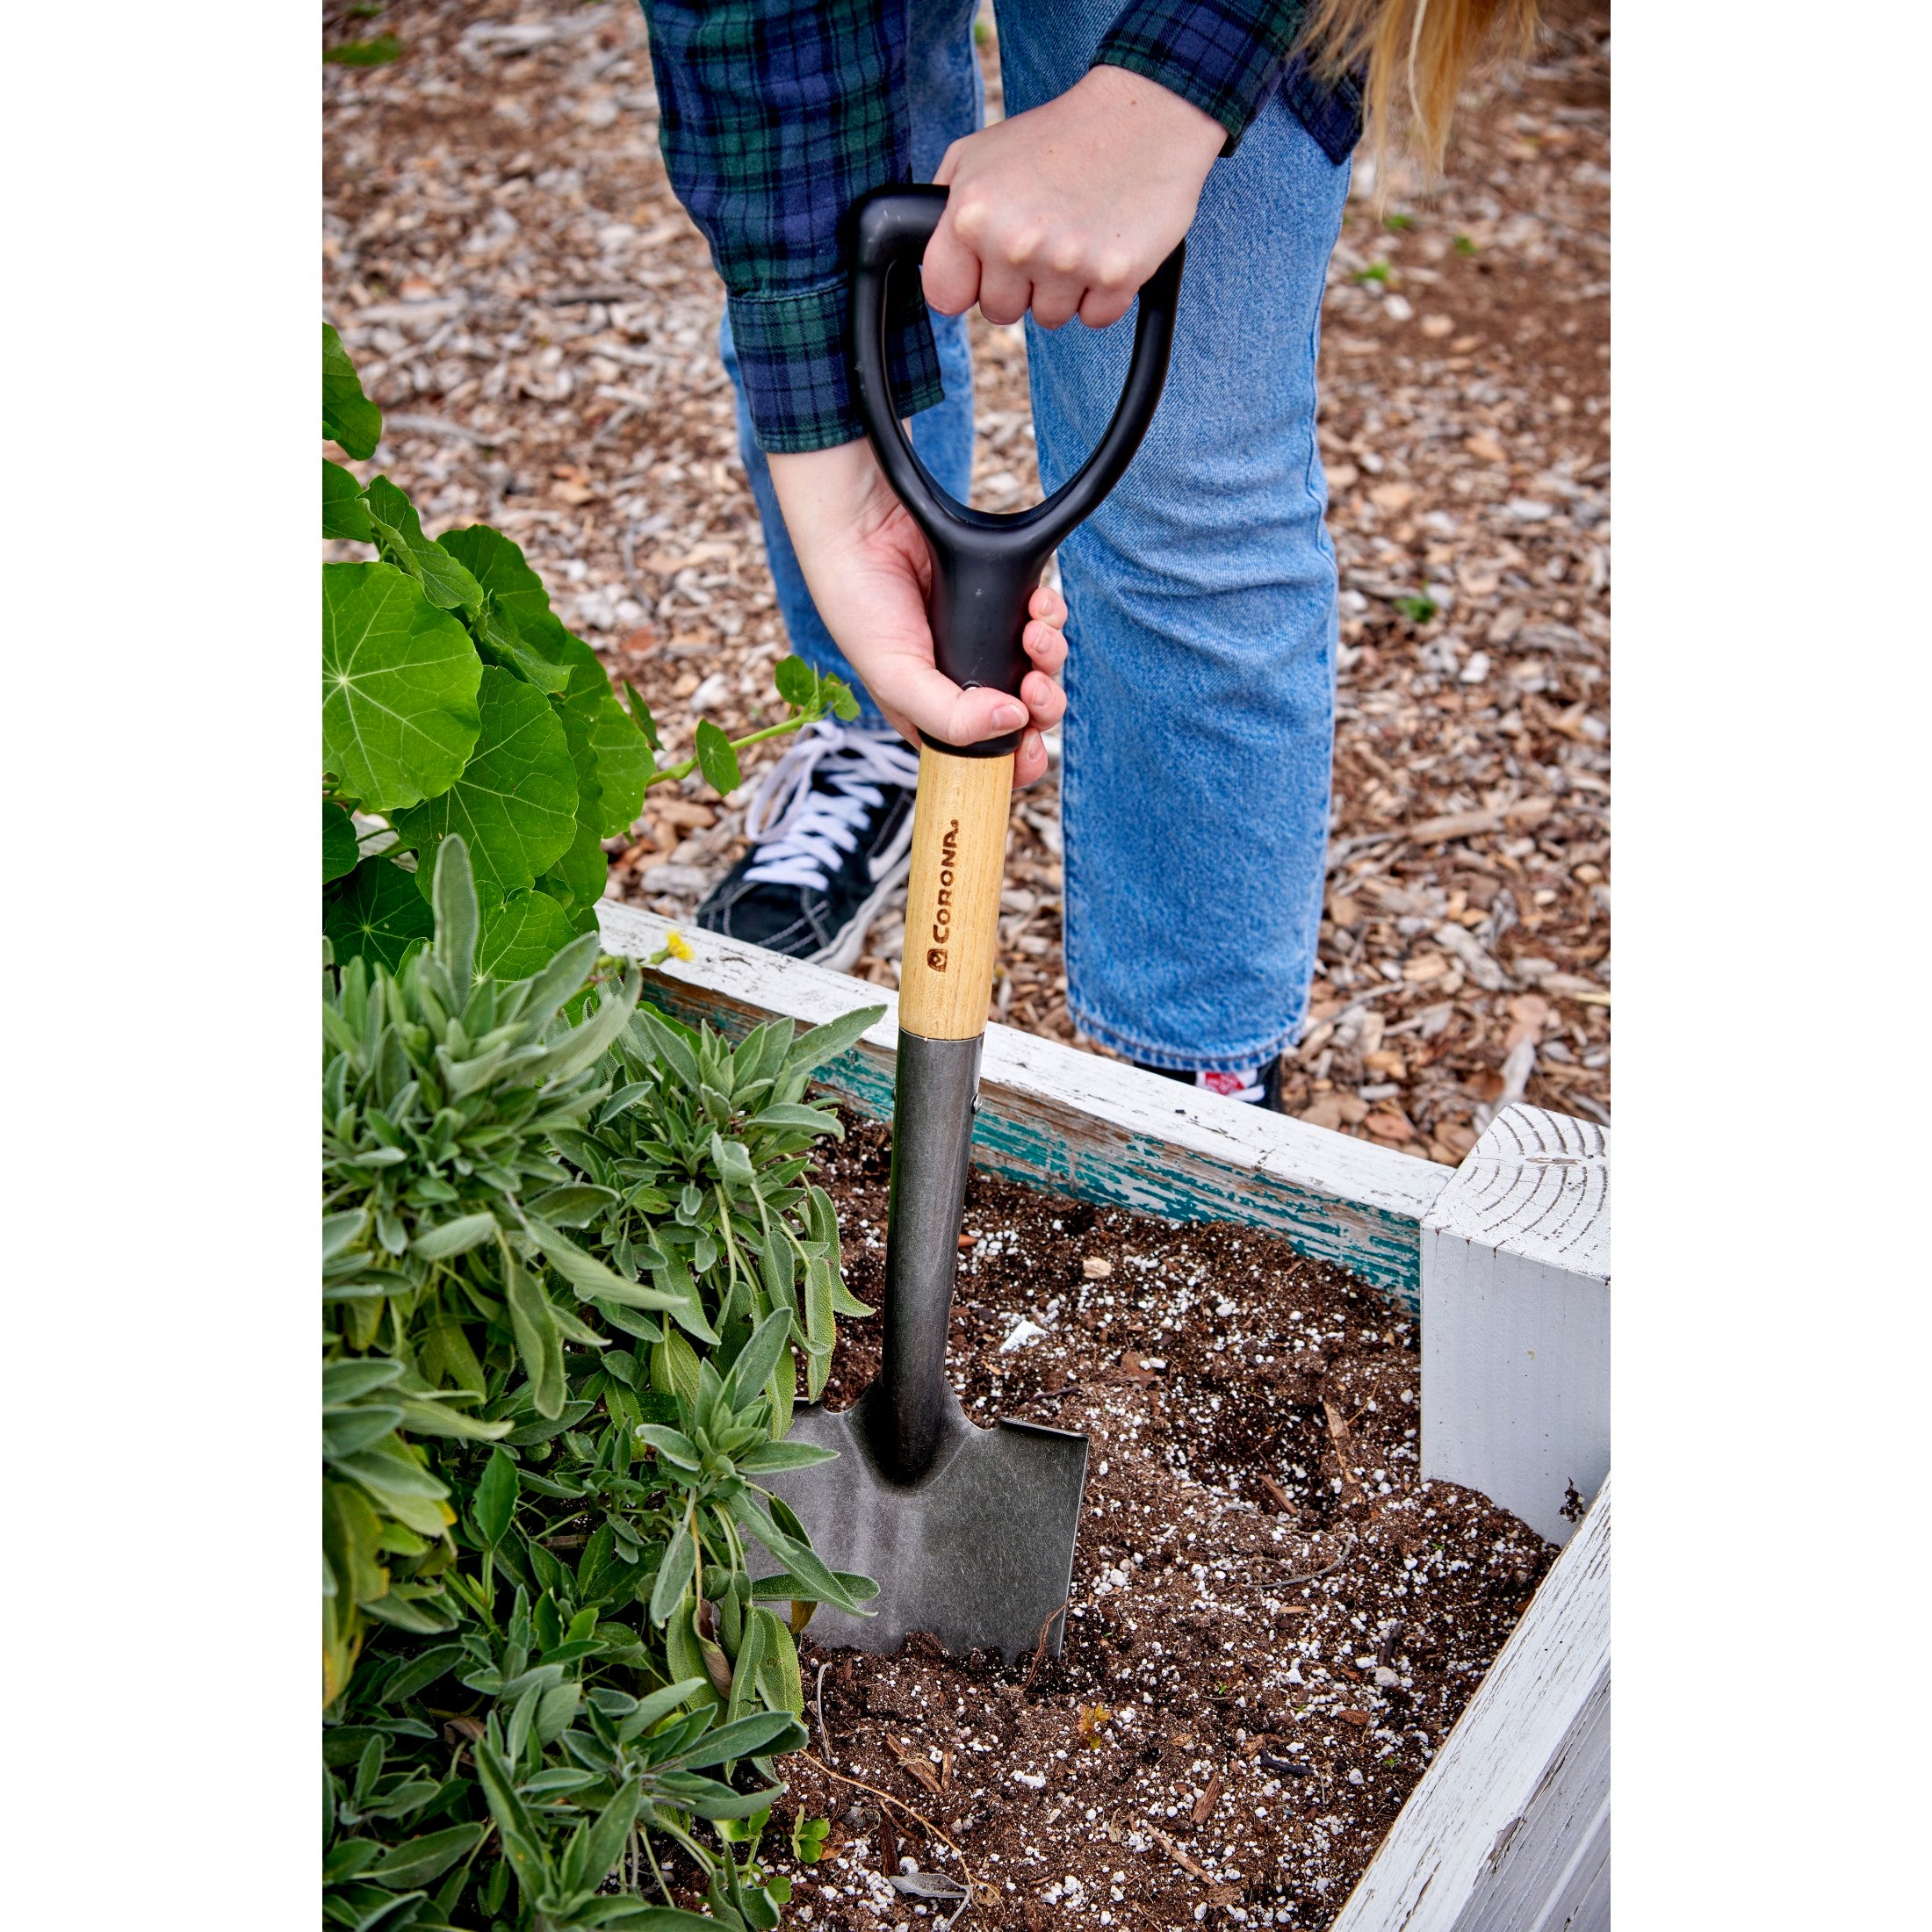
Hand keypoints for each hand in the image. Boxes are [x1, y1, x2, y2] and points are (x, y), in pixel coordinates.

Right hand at [767, 439, 1067, 785]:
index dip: (1019, 760)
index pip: (990, 755)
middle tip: (1033, 686)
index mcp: (938, 715)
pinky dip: (1050, 614)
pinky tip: (1036, 604)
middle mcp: (967, 683)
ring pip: (1043, 667)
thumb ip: (949, 716)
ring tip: (1033, 633)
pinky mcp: (1005, 600)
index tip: (1031, 745)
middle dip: (1043, 705)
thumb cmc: (861, 608)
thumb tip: (1014, 722)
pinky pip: (1046, 618)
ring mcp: (988, 641)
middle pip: (1029, 715)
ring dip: (1050, 655)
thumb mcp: (895, 679)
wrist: (863, 527)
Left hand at [922, 64, 1222, 329]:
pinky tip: (1106, 246)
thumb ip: (944, 206)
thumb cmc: (1057, 136)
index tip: (985, 267)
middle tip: (1045, 236)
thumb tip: (929, 257)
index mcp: (972, 213)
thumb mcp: (978, 152)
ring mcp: (1066, 263)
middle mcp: (1015, 242)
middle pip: (1000, 311)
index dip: (966, 283)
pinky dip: (1103, 293)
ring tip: (1077, 234)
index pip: (945, 296)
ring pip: (1049, 317)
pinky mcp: (1115, 277)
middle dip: (1019, 284)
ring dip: (1062, 289)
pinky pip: (1095, 318)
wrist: (1142, 116)